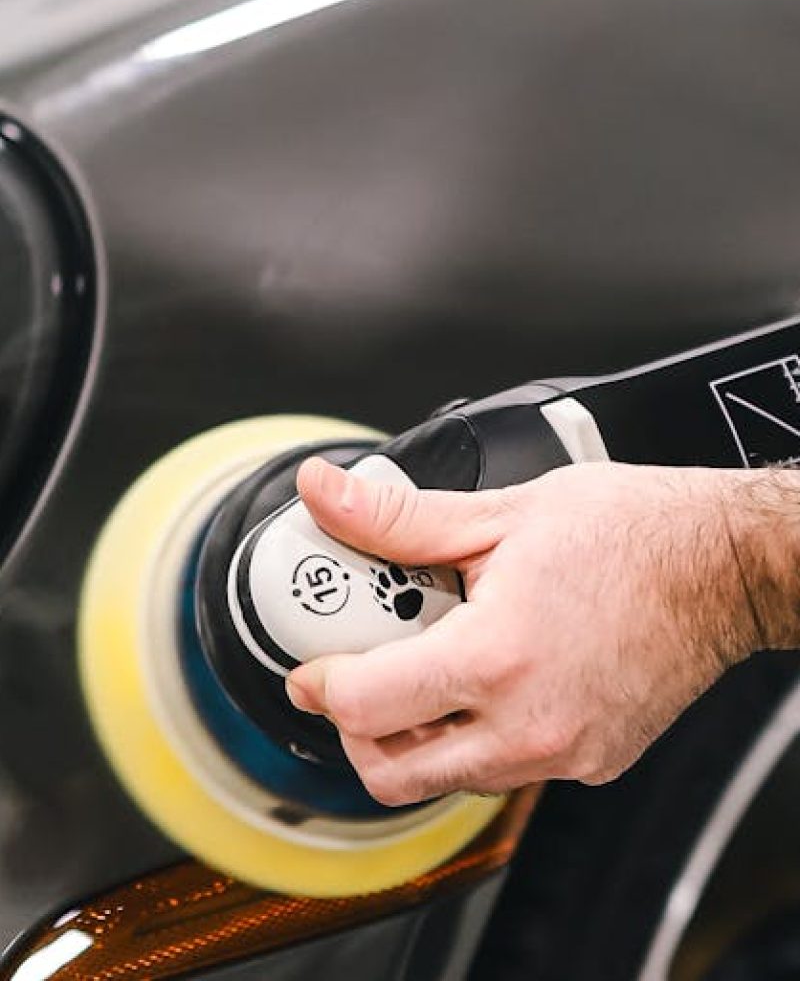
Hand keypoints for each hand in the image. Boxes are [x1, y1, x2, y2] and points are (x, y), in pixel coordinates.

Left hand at [286, 458, 770, 804]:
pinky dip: (478, 739)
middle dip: (357, 732)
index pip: (366, 707)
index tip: (314, 668)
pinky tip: (489, 680)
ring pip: (451, 779)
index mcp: (496, 659)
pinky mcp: (592, 763)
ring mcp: (564, 754)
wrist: (722, 566)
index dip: (321, 685)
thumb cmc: (630, 533)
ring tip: (429, 668)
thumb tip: (327, 493)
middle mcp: (529, 725)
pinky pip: (508, 771)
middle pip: (394, 774)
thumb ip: (398, 516)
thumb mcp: (502, 512)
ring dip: (419, 737)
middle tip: (358, 680)